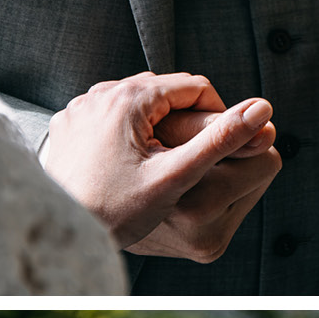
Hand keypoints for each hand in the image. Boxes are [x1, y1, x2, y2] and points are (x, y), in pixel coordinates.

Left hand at [43, 72, 280, 256]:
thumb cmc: (114, 211)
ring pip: (137, 106)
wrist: (56, 230)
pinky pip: (109, 119)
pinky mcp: (67, 126)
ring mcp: (81, 108)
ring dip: (157, 127)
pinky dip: (127, 134)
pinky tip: (132, 164)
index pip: (196, 87)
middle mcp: (101, 93)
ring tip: (165, 164)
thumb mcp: (174, 178)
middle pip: (165, 93)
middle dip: (186, 121)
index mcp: (131, 97)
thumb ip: (219, 142)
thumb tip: (262, 110)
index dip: (218, 116)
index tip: (222, 149)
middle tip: (195, 160)